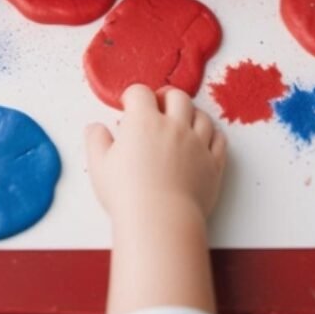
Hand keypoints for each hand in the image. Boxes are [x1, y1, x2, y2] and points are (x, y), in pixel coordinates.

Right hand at [86, 85, 226, 223]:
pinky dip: (212, 135)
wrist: (160, 220)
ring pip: (202, 115)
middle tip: (158, 107)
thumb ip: (96, 140)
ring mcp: (197, 144)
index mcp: (144, 122)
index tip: (129, 106)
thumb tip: (95, 128)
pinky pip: (219, 139)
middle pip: (177, 96)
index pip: (141, 93)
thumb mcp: (99, 165)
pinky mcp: (213, 164)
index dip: (133, 96)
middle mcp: (174, 126)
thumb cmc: (127, 194)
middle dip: (166, 97)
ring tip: (181, 124)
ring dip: (191, 114)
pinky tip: (203, 140)